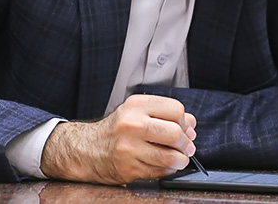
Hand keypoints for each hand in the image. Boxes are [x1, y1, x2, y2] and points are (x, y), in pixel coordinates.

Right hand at [40, 94, 196, 184]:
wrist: (86, 149)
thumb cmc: (115, 130)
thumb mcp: (136, 112)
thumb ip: (164, 114)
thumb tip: (191, 124)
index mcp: (136, 105)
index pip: (176, 110)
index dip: (185, 122)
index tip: (186, 129)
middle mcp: (132, 124)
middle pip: (175, 133)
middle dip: (186, 143)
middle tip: (187, 147)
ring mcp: (129, 147)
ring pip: (170, 156)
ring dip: (181, 160)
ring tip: (180, 159)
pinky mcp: (128, 168)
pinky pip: (159, 171)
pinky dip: (167, 170)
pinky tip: (164, 165)